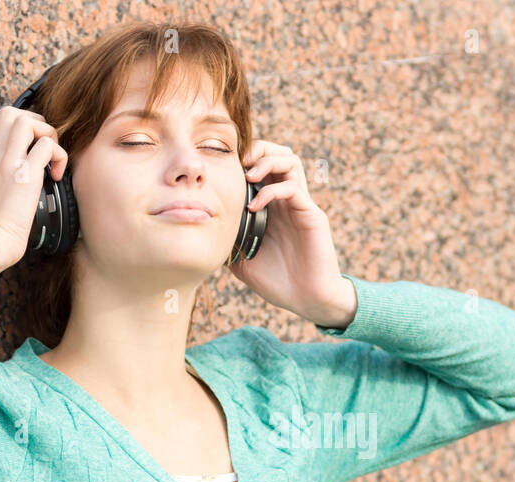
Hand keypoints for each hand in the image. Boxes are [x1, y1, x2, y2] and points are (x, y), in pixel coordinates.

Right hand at [0, 105, 69, 279]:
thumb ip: (2, 179)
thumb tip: (20, 180)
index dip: (18, 128)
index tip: (30, 148)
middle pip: (10, 113)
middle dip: (35, 122)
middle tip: (44, 147)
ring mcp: (9, 163)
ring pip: (28, 121)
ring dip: (47, 134)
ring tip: (51, 159)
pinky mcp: (25, 175)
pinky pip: (48, 146)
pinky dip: (59, 156)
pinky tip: (56, 177)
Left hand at [229, 140, 356, 328]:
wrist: (308, 301)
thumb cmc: (279, 282)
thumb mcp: (243, 262)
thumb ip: (228, 243)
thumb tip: (203, 233)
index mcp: (272, 206)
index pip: (262, 166)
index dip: (244, 158)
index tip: (223, 167)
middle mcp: (287, 200)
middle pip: (278, 153)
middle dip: (257, 149)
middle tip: (238, 163)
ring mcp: (300, 205)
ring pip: (290, 161)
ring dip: (267, 160)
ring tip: (248, 176)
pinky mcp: (311, 215)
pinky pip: (293, 188)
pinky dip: (271, 190)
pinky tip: (254, 207)